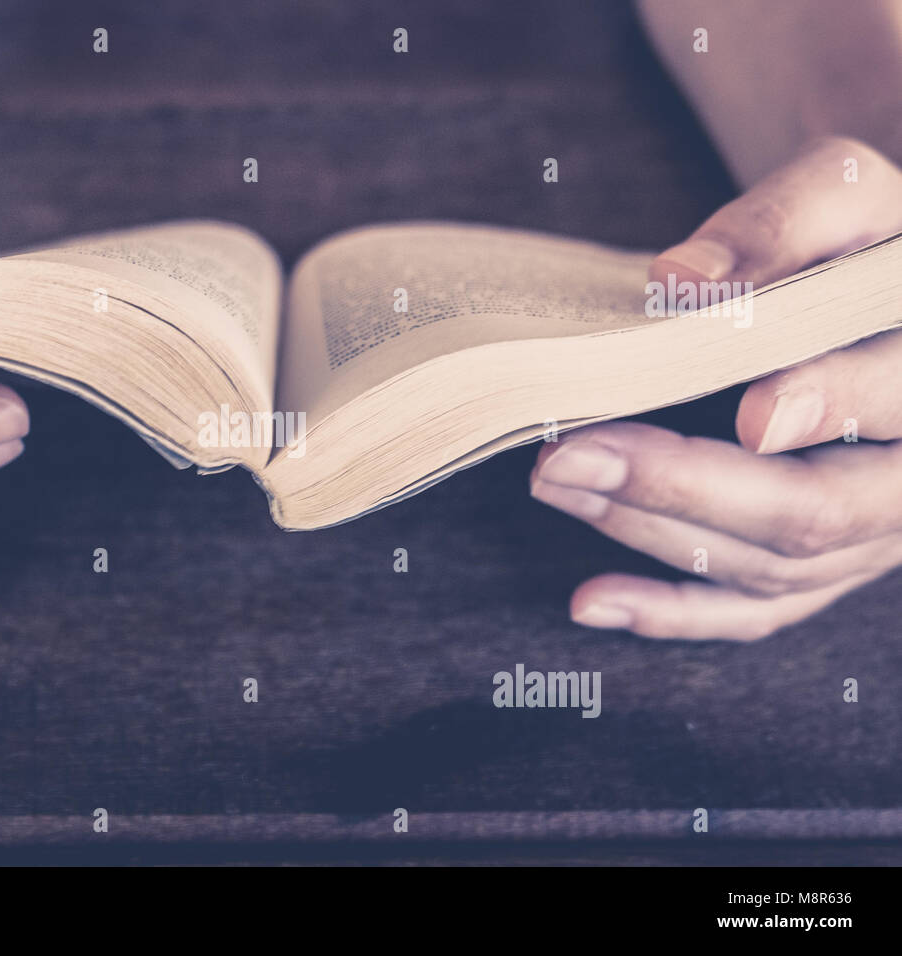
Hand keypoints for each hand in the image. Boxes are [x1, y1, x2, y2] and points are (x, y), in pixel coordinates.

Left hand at [530, 135, 901, 638]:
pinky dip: (670, 613)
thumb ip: (781, 223)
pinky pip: (754, 611)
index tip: (751, 411)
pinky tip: (589, 599)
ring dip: (651, 530)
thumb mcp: (841, 194)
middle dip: (683, 487)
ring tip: (554, 481)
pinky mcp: (823, 563)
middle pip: (816, 511)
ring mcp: (874, 533)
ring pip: (772, 567)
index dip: (829, 404)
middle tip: (568, 456)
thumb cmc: (853, 235)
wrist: (871, 290)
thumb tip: (680, 278)